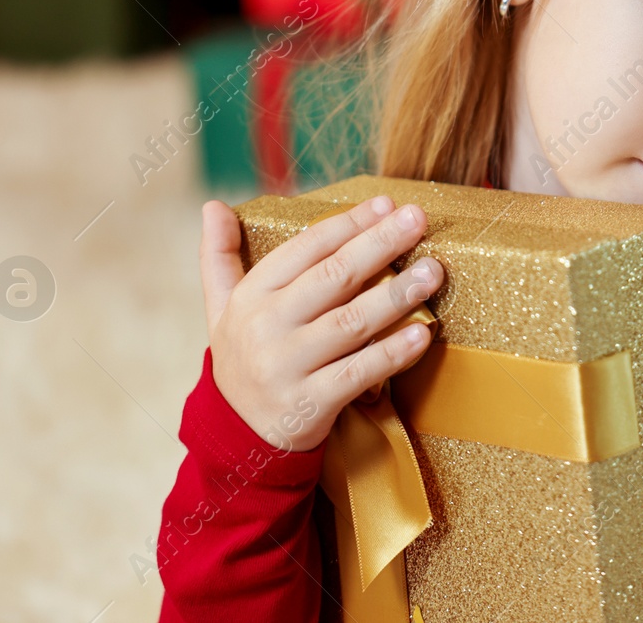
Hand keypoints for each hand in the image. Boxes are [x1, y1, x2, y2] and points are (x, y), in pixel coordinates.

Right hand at [197, 194, 442, 451]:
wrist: (236, 438)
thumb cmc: (242, 360)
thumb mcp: (220, 309)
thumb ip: (218, 257)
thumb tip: (210, 205)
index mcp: (250, 297)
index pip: (305, 248)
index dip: (348, 223)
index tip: (385, 204)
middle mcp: (266, 328)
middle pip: (333, 277)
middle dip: (379, 244)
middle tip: (417, 220)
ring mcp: (288, 367)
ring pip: (352, 322)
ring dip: (396, 295)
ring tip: (432, 272)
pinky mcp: (311, 404)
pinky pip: (360, 372)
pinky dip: (393, 353)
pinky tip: (422, 333)